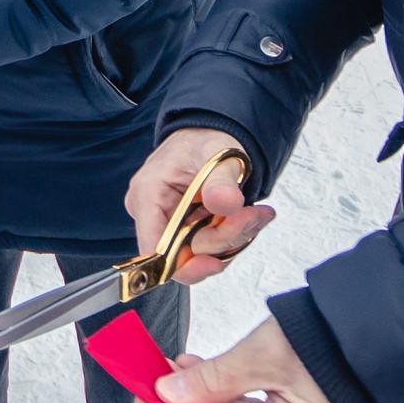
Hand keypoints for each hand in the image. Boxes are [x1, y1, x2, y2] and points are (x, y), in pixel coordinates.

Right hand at [126, 127, 271, 280]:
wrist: (210, 137)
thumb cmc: (204, 140)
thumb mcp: (217, 153)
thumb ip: (222, 180)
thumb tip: (225, 202)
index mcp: (148, 194)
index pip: (153, 249)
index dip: (182, 265)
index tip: (216, 261)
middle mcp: (154, 214)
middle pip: (184, 254)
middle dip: (223, 239)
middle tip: (252, 217)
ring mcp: (169, 224)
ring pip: (202, 254)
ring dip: (233, 237)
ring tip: (255, 213)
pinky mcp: (185, 231)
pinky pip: (210, 248)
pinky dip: (233, 235)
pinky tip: (249, 216)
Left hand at [156, 316, 358, 402]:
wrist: (375, 325)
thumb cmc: (333, 339)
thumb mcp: (266, 355)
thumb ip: (214, 380)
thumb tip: (168, 395)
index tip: (152, 402)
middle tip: (159, 382)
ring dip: (211, 402)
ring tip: (178, 372)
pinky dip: (234, 402)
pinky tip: (204, 378)